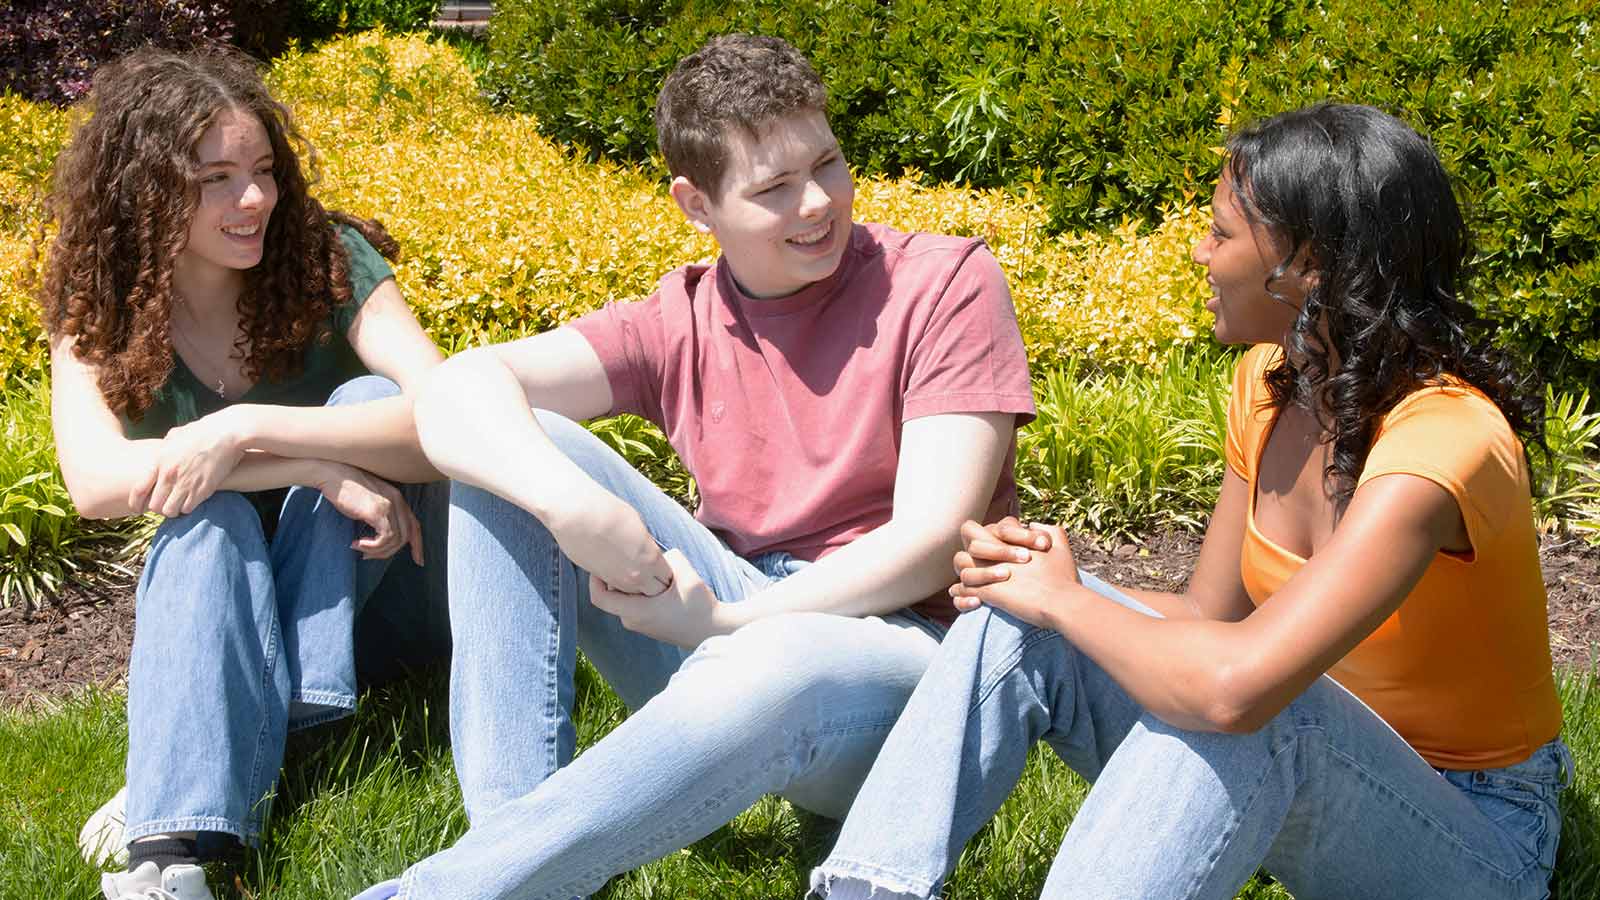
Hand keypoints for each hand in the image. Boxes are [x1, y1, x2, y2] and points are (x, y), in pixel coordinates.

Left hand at [138, 408, 248, 515]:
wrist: (226, 433)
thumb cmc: (202, 430)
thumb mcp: (176, 435)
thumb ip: (165, 446)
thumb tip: (162, 448)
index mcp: (159, 462)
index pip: (138, 491)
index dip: (135, 504)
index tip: (138, 509)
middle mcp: (169, 475)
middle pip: (154, 506)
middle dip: (158, 507)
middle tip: (165, 503)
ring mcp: (186, 483)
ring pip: (170, 511)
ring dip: (174, 509)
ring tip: (179, 503)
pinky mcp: (203, 489)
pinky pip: (188, 509)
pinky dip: (189, 507)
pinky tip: (193, 499)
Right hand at [314, 462, 423, 563]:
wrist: (333, 474)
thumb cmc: (346, 489)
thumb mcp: (370, 503)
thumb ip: (380, 516)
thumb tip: (382, 539)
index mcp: (398, 499)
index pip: (415, 526)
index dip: (418, 545)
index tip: (419, 560)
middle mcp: (398, 501)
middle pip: (406, 536)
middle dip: (390, 552)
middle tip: (370, 556)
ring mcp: (389, 506)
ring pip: (396, 540)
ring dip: (377, 550)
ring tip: (360, 548)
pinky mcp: (377, 511)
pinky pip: (385, 538)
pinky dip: (373, 546)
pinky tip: (358, 544)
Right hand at [544, 485, 672, 595]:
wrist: (576, 515)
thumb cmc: (608, 511)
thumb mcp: (638, 526)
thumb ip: (647, 546)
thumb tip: (648, 552)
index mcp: (651, 559)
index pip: (668, 577)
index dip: (664, 571)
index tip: (659, 563)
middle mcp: (636, 575)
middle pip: (655, 592)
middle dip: (654, 583)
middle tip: (647, 569)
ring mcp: (617, 581)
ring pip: (635, 595)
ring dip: (636, 586)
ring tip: (630, 567)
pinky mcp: (600, 580)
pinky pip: (617, 590)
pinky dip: (620, 584)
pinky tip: (615, 567)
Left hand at [589, 549, 728, 648]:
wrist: (713, 630)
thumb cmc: (699, 607)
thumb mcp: (687, 576)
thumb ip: (669, 558)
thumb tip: (653, 553)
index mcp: (636, 611)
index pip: (600, 596)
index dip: (594, 577)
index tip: (599, 561)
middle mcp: (632, 621)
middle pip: (611, 594)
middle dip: (614, 575)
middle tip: (622, 556)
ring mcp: (639, 624)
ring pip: (623, 598)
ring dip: (628, 582)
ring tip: (640, 567)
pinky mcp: (646, 623)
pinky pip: (632, 603)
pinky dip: (637, 591)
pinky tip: (651, 580)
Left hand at [951, 522, 1079, 626]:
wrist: (1060, 602)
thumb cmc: (1062, 576)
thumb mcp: (1060, 545)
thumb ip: (1047, 529)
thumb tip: (1032, 523)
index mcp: (1010, 538)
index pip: (999, 525)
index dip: (1008, 535)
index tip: (1025, 555)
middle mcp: (994, 550)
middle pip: (968, 532)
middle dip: (976, 543)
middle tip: (992, 562)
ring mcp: (986, 570)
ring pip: (960, 561)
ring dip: (969, 570)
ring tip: (984, 584)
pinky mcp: (984, 591)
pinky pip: (960, 590)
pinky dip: (962, 596)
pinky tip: (975, 601)